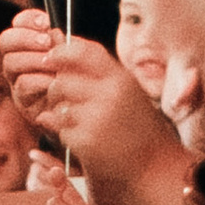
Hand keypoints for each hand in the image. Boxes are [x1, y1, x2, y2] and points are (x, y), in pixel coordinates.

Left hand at [0, 16, 167, 178]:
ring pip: (58, 107)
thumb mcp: (126, 92)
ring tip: (76, 121)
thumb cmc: (138, 125)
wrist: (154, 165)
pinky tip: (83, 139)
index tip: (50, 57)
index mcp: (121, 79)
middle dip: (55, 91)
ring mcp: (97, 119)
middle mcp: (110, 95)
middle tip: (61, 99)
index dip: (61, 51)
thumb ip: (97, 71)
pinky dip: (66, 135)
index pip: (83, 51)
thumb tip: (60, 39)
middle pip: (61, 81)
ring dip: (60, 114)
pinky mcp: (86, 142)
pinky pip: (61, 131)